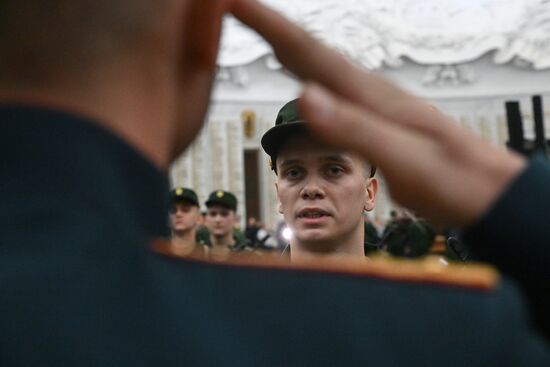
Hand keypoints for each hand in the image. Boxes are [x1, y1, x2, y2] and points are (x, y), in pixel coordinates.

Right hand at [230, 0, 525, 226]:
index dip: (271, 26)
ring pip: (321, 68)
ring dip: (288, 48)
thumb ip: (354, 127)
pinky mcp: (377, 121)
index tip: (236, 2)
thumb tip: (304, 95)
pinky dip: (309, 77)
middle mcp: (370, 94)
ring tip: (262, 33)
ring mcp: (374, 106)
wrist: (487, 192)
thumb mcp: (405, 159)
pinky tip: (305, 81)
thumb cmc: (454, 180)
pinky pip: (333, 90)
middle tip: (236, 7)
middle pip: (312, 53)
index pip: (312, 54)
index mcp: (371, 98)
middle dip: (272, 28)